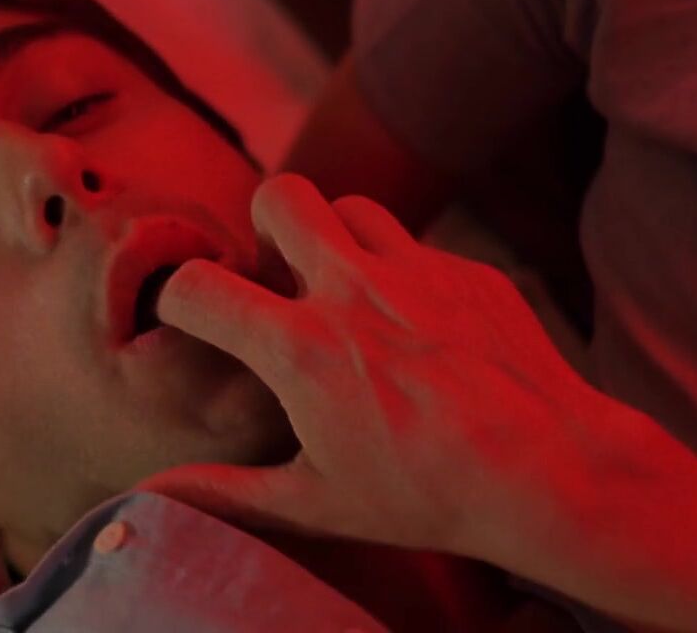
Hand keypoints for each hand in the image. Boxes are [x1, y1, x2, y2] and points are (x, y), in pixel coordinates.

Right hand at [139, 174, 624, 558]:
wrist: (549, 470)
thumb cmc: (427, 494)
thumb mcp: (316, 503)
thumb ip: (225, 491)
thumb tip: (146, 495)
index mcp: (301, 348)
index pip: (198, 286)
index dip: (179, 299)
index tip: (196, 319)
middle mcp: (353, 288)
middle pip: (281, 193)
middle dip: (263, 223)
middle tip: (279, 276)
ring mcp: (416, 270)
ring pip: (353, 204)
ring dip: (335, 236)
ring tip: (346, 290)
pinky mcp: (469, 270)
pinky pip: (417, 245)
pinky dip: (400, 271)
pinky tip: (419, 326)